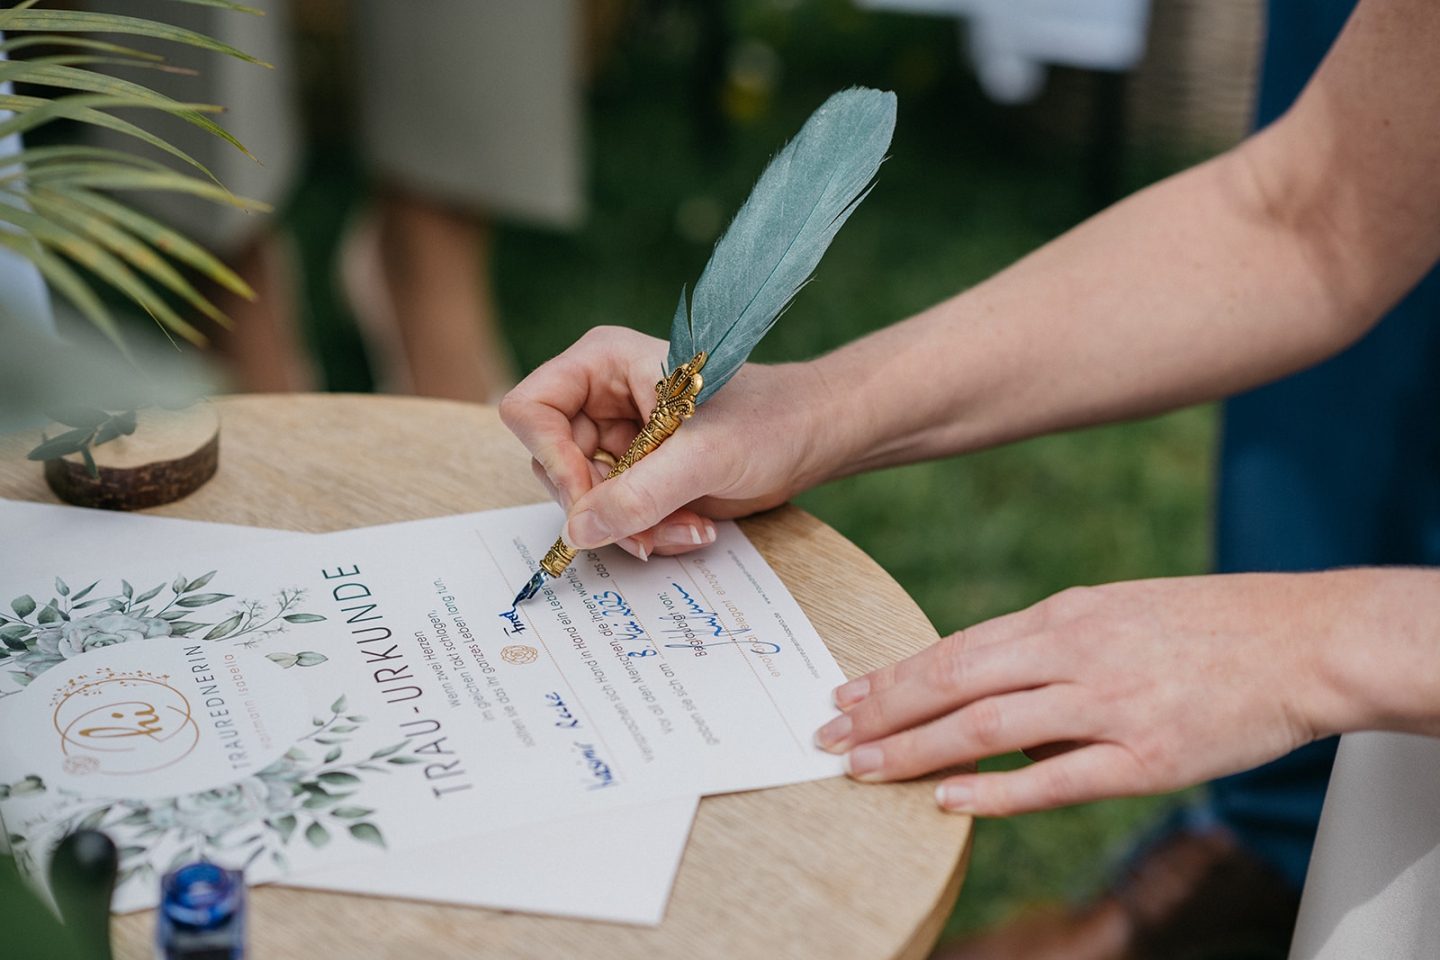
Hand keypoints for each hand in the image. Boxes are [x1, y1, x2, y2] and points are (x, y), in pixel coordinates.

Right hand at [499, 326, 839, 558]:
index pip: (531, 410)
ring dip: (633, 527)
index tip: (590, 499)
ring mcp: (615, 440)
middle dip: (603, 508)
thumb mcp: (703, 455)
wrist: (812, 437)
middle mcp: (598, 399)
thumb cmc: (768, 419)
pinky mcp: (635, 476)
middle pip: (553, 466)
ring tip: (686, 527)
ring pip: (584, 502)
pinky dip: (650, 532)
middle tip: (649, 531)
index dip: (552, 459)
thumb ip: (639, 494)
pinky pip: (616, 518)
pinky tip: (692, 527)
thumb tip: (577, 531)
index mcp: (601, 364)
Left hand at [812, 569, 1439, 816]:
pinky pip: (1055, 779)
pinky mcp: (1146, 756)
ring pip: (988, 728)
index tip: (846, 693)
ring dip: (914, 749)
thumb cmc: (1206, 624)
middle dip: (882, 711)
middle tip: (827, 735)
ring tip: (861, 766)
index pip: (957, 647)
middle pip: (955, 683)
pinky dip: (995, 791)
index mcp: (1066, 614)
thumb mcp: (1116, 609)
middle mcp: (1076, 652)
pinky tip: (947, 799)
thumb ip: (1049, 640)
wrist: (1302, 640)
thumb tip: (987, 676)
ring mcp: (1109, 705)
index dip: (895, 674)